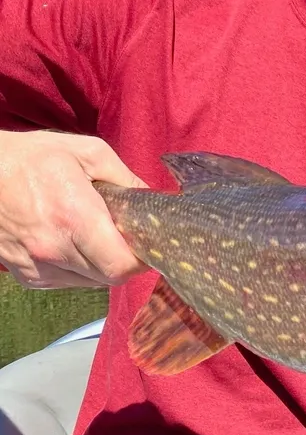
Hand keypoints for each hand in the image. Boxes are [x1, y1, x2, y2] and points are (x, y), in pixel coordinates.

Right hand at [0, 130, 147, 288]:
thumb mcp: (88, 152)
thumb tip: (151, 198)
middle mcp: (53, 248)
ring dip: (100, 266)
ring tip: (96, 237)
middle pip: (108, 277)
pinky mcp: (25, 274)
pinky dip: (77, 269)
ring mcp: (36, 264)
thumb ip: (125, 178)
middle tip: (125, 237)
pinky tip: (73, 243)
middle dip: (123, 259)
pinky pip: (65, 282)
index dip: (140, 259)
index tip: (145, 244)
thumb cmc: (33, 157)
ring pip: (88, 282)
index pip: (120, 265)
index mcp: (74, 218)